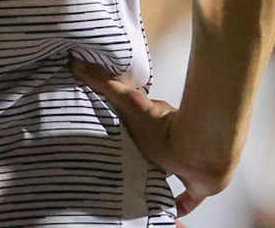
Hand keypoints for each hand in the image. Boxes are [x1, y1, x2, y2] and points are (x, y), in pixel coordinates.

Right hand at [70, 59, 230, 217]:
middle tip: (120, 168)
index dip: (125, 129)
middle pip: (150, 151)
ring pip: (167, 174)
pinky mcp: (195, 185)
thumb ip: (103, 83)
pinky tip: (168, 213)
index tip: (111, 135)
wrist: (198, 150)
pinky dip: (179, 205)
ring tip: (136, 191)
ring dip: (155, 180)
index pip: (136, 126)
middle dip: (138, 157)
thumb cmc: (163, 128)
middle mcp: (169, 144)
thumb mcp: (127, 101)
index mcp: (153, 123)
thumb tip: (76, 62)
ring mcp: (183, 165)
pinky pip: (187, 199)